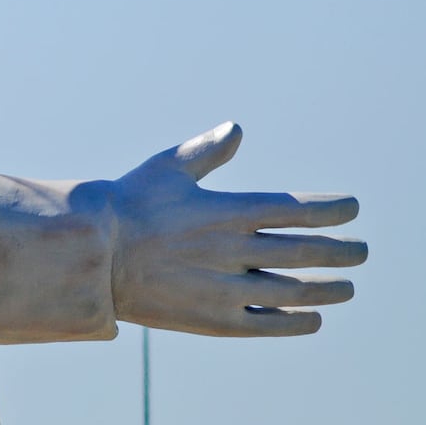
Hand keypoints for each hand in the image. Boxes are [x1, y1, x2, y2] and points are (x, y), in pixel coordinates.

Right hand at [109, 122, 365, 335]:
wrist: (91, 253)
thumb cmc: (127, 204)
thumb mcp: (166, 168)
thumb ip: (207, 152)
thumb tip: (237, 129)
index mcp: (227, 211)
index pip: (298, 208)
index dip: (333, 209)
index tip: (352, 208)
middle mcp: (235, 250)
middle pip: (307, 251)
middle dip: (343, 250)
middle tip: (362, 251)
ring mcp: (227, 289)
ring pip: (295, 290)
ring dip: (328, 287)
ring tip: (347, 286)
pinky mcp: (215, 320)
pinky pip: (268, 324)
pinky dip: (296, 321)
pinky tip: (312, 318)